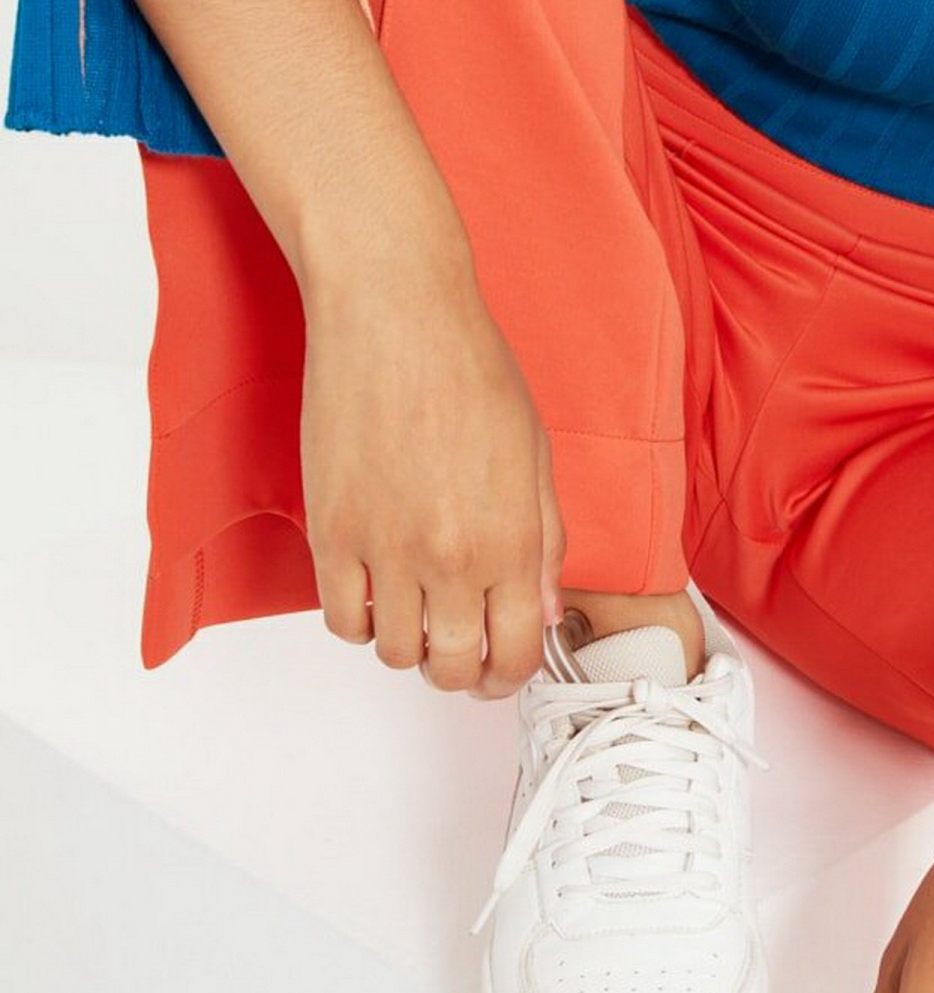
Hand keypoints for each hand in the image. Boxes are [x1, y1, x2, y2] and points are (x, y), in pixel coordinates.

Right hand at [299, 242, 567, 699]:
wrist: (395, 318)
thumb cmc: (469, 369)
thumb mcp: (534, 455)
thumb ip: (544, 541)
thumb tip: (543, 608)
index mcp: (513, 537)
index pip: (516, 650)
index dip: (510, 673)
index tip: (503, 668)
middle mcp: (451, 555)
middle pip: (452, 667)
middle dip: (462, 674)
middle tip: (460, 655)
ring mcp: (385, 548)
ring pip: (394, 652)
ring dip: (410, 645)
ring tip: (418, 611)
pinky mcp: (330, 533)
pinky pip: (341, 618)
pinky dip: (360, 619)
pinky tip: (375, 590)